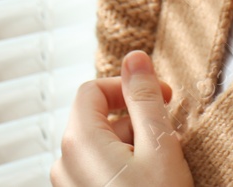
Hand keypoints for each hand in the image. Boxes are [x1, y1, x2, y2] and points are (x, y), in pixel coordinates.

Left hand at [51, 49, 194, 186]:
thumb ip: (144, 99)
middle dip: (135, 121)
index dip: (130, 87)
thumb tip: (134, 58)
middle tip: (168, 140)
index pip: (93, 89)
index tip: (163, 98)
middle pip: (97, 119)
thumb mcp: (159, 148)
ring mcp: (68, 186)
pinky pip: (96, 170)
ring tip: (159, 167)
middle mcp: (64, 163)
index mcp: (79, 142)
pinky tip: (146, 181)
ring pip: (99, 147)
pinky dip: (121, 167)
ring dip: (130, 146)